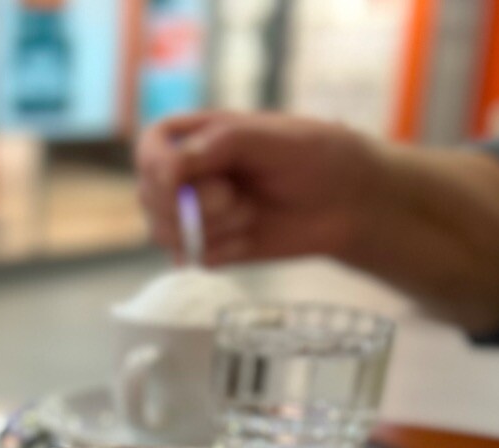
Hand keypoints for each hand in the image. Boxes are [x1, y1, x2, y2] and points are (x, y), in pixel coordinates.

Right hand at [136, 111, 382, 266]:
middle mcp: (190, 175)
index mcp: (199, 136)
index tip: (176, 179)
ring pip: (164, 233)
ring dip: (209, 229)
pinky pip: (192, 259)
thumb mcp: (273, 138)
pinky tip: (250, 237)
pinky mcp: (211, 246)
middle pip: (150, 197)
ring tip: (249, 214)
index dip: (155, 167)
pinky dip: (222, 251)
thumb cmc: (317, 157)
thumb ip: (222, 144)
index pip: (150, 150)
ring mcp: (197, 214)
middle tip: (233, 197)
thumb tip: (168, 169)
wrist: (348, 203)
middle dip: (189, 204)